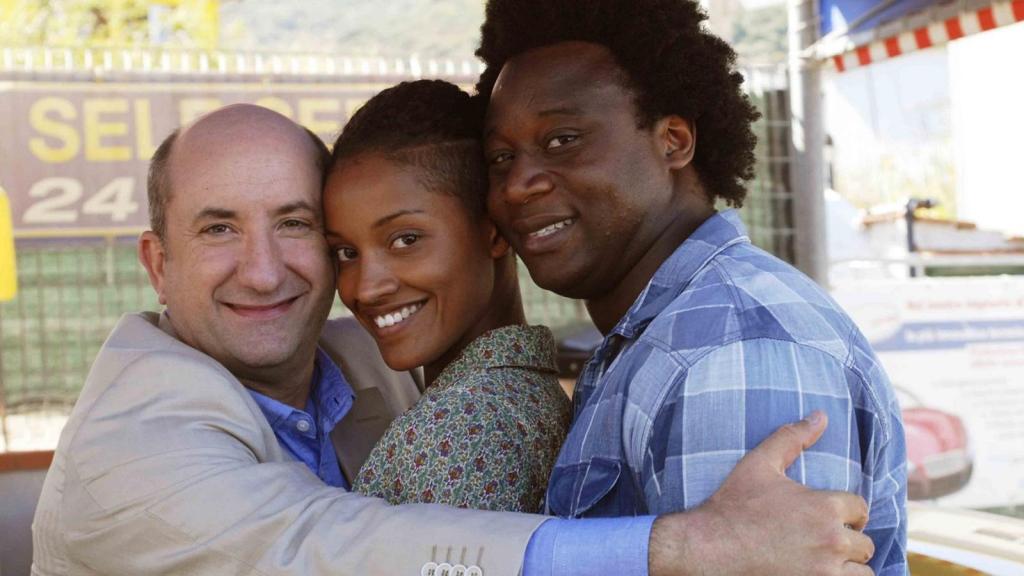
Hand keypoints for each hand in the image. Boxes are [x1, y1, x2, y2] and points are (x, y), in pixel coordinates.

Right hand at [649, 411, 873, 575]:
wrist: (709, 548)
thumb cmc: (733, 505)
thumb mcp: (759, 464)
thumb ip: (792, 438)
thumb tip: (820, 416)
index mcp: (824, 506)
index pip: (860, 508)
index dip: (847, 511)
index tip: (832, 516)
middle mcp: (832, 540)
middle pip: (864, 543)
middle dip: (849, 540)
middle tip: (825, 540)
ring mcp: (825, 571)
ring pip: (862, 572)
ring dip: (849, 566)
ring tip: (826, 561)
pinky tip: (820, 573)